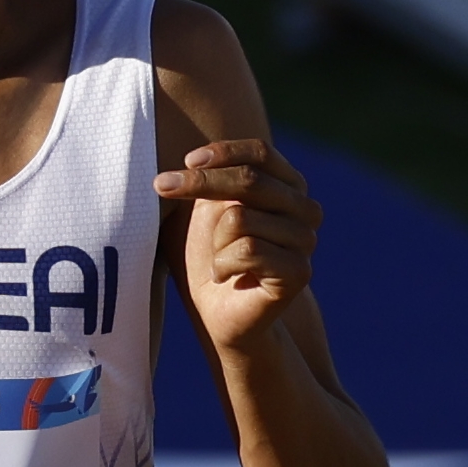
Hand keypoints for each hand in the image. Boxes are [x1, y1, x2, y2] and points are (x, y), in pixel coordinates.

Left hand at [158, 134, 320, 353]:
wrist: (219, 314)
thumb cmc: (209, 256)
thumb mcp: (205, 210)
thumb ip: (211, 180)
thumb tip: (196, 159)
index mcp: (288, 186)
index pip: (260, 153)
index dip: (223, 152)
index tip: (186, 160)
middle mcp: (305, 209)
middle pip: (249, 179)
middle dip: (200, 183)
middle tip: (161, 186)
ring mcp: (305, 240)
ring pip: (241, 218)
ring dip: (214, 242)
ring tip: (218, 259)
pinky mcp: (299, 271)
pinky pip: (247, 249)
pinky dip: (222, 264)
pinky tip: (225, 276)